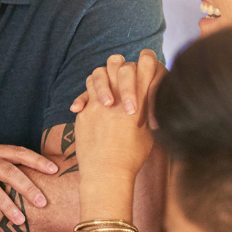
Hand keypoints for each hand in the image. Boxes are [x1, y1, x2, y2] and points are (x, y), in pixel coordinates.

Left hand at [72, 52, 164, 180]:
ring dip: (104, 78)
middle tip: (124, 75)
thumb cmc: (132, 156)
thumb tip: (147, 98)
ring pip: (98, 74)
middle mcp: (119, 98)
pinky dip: (90, 96)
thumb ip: (147, 109)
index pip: (146, 65)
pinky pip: (85, 93)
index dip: (147, 59)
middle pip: (119, 64)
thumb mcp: (148, 130)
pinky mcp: (84, 111)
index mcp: (141, 100)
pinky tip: (97, 106)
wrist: (107, 173)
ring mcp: (98, 103)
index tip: (146, 62)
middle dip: (122, 66)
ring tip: (109, 92)